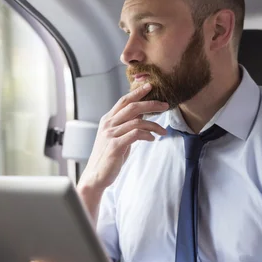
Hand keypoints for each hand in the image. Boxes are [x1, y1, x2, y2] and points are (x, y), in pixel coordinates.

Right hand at [77, 83, 167, 205]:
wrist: (96, 175)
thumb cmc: (108, 156)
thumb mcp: (116, 137)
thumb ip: (126, 125)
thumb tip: (141, 114)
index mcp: (108, 120)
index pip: (124, 101)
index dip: (137, 92)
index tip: (149, 86)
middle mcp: (108, 124)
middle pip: (132, 107)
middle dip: (151, 104)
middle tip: (165, 105)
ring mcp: (111, 134)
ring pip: (137, 121)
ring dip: (154, 125)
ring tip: (163, 131)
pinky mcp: (116, 146)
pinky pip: (136, 134)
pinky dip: (147, 135)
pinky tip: (152, 139)